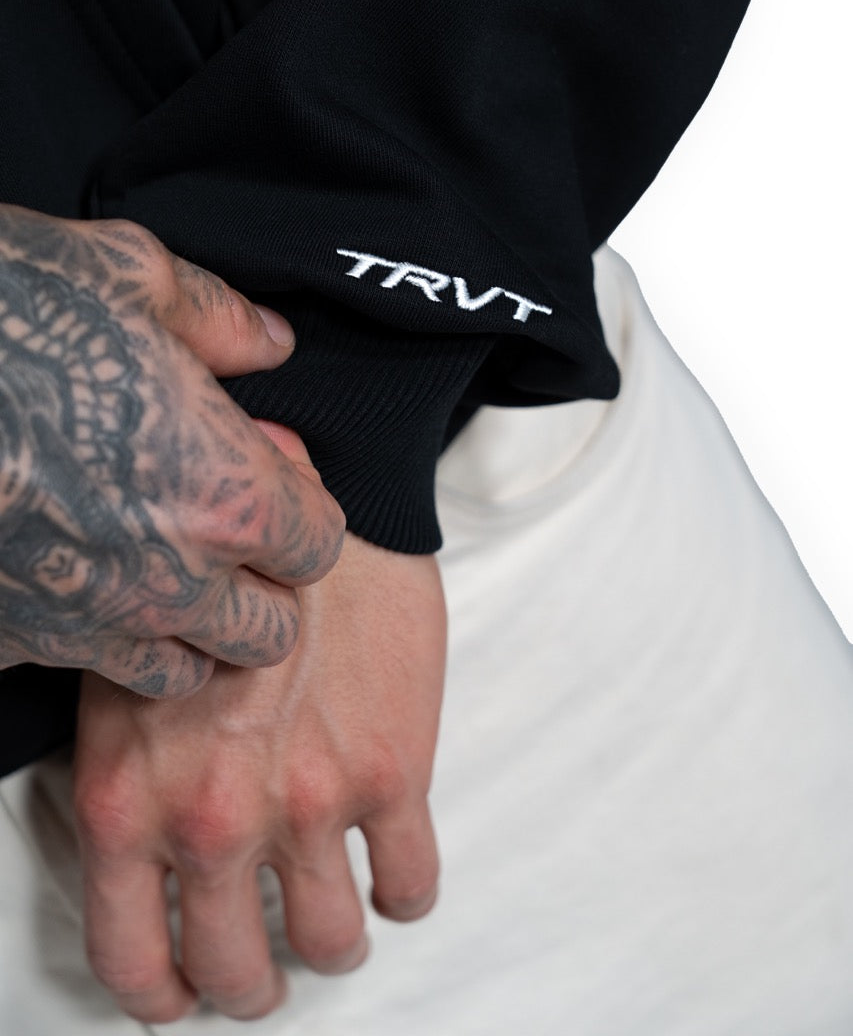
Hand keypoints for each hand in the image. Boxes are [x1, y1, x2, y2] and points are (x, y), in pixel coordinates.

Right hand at [0, 205, 344, 694]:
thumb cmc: (2, 310)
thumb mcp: (125, 271)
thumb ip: (219, 320)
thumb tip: (268, 342)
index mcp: (225, 493)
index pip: (319, 545)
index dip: (298, 506)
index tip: (261, 471)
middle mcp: (170, 580)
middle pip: (266, 630)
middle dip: (256, 582)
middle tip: (212, 521)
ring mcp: (86, 625)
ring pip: (180, 671)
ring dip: (181, 625)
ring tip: (145, 558)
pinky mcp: (11, 644)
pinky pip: (79, 669)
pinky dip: (87, 634)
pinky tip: (60, 569)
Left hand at [73, 505, 446, 1022]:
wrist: (316, 503)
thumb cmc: (220, 574)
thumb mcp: (129, 670)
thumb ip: (127, 769)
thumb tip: (137, 833)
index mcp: (131, 799)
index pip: (131, 955)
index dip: (161, 994)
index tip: (180, 994)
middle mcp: (215, 817)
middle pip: (239, 969)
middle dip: (253, 982)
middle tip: (264, 967)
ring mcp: (310, 802)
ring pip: (331, 942)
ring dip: (332, 942)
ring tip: (333, 920)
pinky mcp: (393, 774)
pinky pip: (410, 884)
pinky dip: (403, 892)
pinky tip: (391, 872)